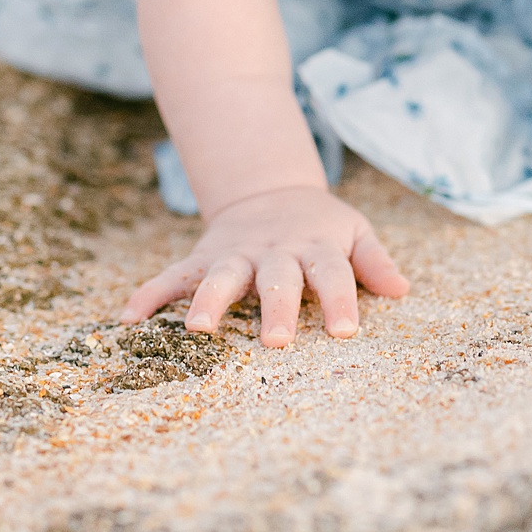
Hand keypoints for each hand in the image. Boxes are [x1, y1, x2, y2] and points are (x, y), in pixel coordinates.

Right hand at [123, 178, 408, 347]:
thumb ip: (375, 260)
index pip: (332, 273)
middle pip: (276, 278)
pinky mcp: (203, 257)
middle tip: (277, 342)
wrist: (267, 189)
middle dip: (276, 307)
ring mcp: (234, 253)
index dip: (340, 299)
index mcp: (314, 246)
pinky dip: (150, 294)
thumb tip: (403, 289)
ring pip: (221, 275)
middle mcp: (272, 250)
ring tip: (198, 329)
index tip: (347, 331)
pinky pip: (172, 275)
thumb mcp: (353, 230)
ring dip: (209, 300)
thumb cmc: (320, 225)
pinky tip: (129, 318)